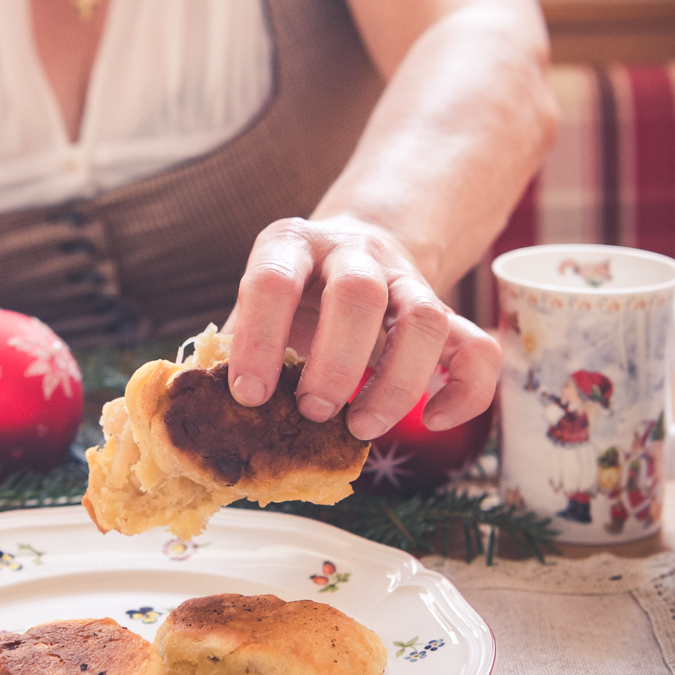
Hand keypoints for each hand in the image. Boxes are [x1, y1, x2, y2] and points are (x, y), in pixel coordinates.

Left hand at [223, 215, 498, 440]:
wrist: (353, 247)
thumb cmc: (291, 296)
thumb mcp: (255, 307)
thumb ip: (230, 352)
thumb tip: (197, 418)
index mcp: (290, 245)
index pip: (272, 282)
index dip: (258, 340)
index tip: (248, 395)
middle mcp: (352, 253)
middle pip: (358, 294)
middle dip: (335, 363)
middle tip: (313, 412)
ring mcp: (406, 278)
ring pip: (426, 318)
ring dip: (397, 383)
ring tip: (362, 428)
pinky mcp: (445, 310)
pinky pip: (477, 347)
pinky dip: (465, 392)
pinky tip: (433, 421)